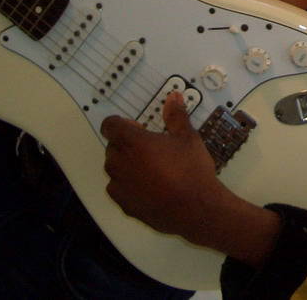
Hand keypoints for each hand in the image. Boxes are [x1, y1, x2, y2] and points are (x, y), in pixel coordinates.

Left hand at [101, 92, 282, 263]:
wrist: (196, 208)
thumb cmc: (191, 169)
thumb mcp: (188, 137)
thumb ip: (176, 116)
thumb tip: (174, 97)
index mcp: (133, 142)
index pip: (110, 125)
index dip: (122, 123)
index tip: (139, 127)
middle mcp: (119, 162)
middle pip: (113, 146)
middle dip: (127, 144)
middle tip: (152, 148)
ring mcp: (119, 185)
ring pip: (115, 168)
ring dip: (127, 164)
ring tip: (153, 169)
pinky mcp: (123, 204)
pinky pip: (119, 189)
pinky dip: (129, 185)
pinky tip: (151, 188)